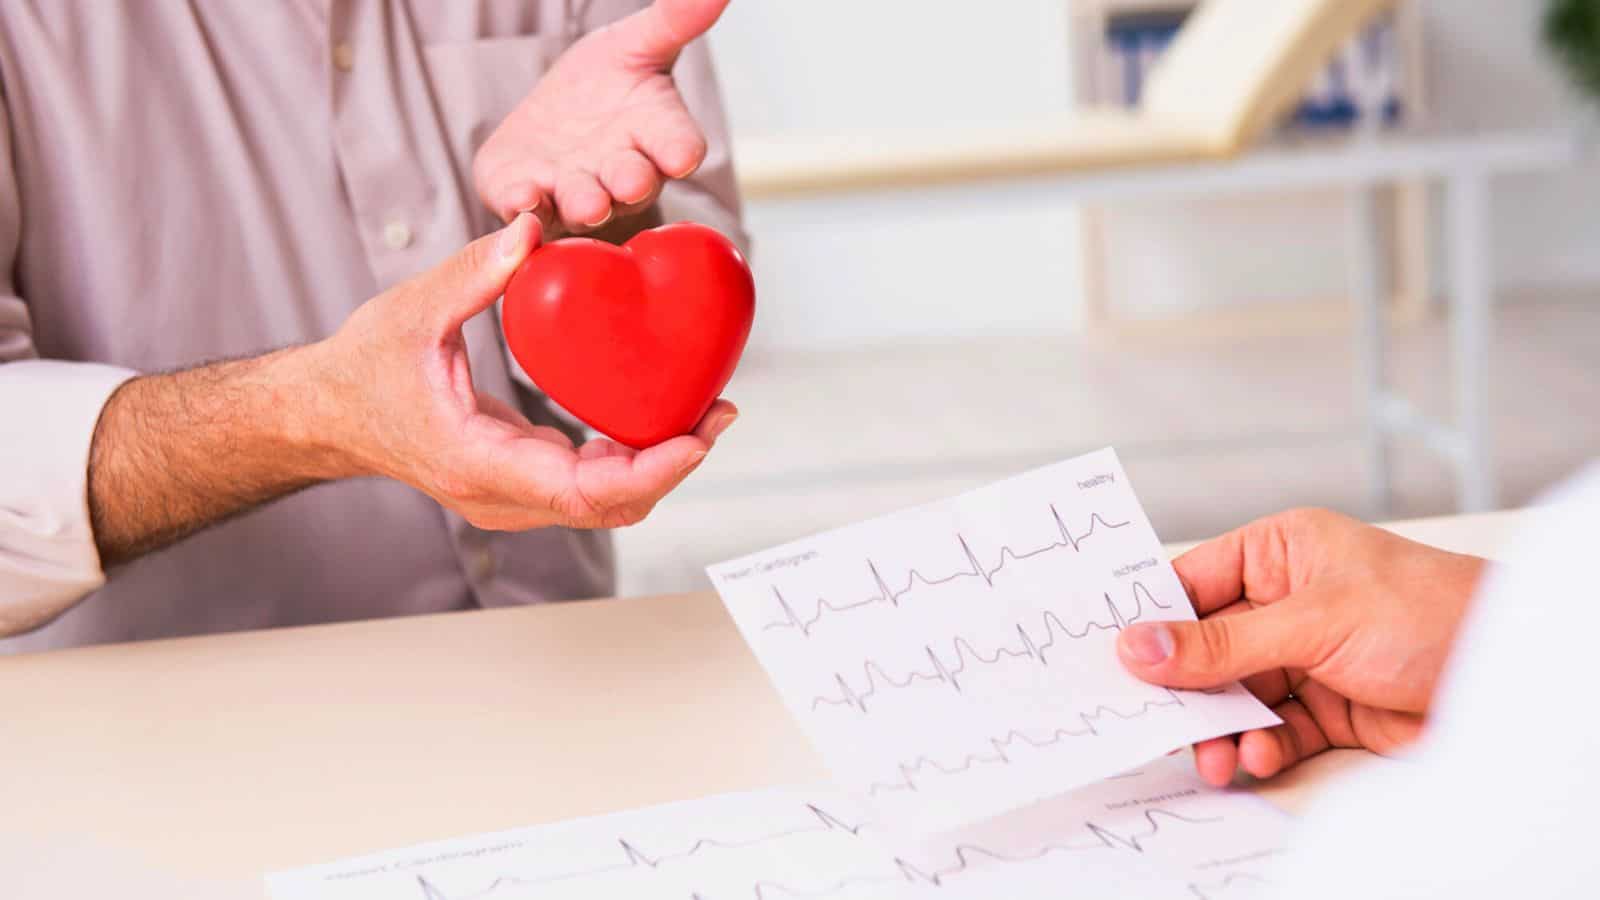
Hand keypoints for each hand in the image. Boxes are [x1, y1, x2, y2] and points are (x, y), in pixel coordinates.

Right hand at [312, 212, 735, 529]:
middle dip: (673, 464)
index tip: (697, 436)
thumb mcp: (413, 310)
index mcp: (476, 462)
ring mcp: (509, 498)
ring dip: (658, 464)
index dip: (651, 470)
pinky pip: (588, 485)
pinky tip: (661, 414)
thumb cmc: (361, 367)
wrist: (324, 415)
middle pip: (609, 506)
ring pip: (604, 503)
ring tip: (705, 411)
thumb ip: (475, 270)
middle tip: (720, 412)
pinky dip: (631, 459)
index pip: (583, 491)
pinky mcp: (518, 485)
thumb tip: (532, 227)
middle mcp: (499, 496)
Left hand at [474, 0, 729, 233]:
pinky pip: (529, 212)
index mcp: (656, 137)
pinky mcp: (529, 199)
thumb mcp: (636, 43)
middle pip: (635, 184)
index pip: (678, 146)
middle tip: (629, 181)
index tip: (683, 155)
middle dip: (632, 182)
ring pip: (586, 204)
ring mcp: (577, 193)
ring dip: (586, 203)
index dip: (680, 151)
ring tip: (587, 203)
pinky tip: (522, 200)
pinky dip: (525, 208)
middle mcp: (622, 175)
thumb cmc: (605, 85)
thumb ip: (674, 21)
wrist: (552, 120)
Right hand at [1115, 509, 1485, 785]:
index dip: (1150, 619)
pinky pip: (1270, 730)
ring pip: (1233, 697)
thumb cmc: (1432, 613)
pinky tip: (1259, 758)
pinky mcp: (1327, 708)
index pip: (1192, 582)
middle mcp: (1287, 601)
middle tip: (1156, 722)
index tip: (1109, 655)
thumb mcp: (1313, 622)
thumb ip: (1222, 643)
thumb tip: (1139, 647)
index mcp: (1280, 552)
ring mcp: (1305, 656)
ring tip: (1216, 758)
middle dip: (1184, 690)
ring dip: (1219, 730)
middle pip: (1206, 648)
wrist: (1512, 675)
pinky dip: (1258, 749)